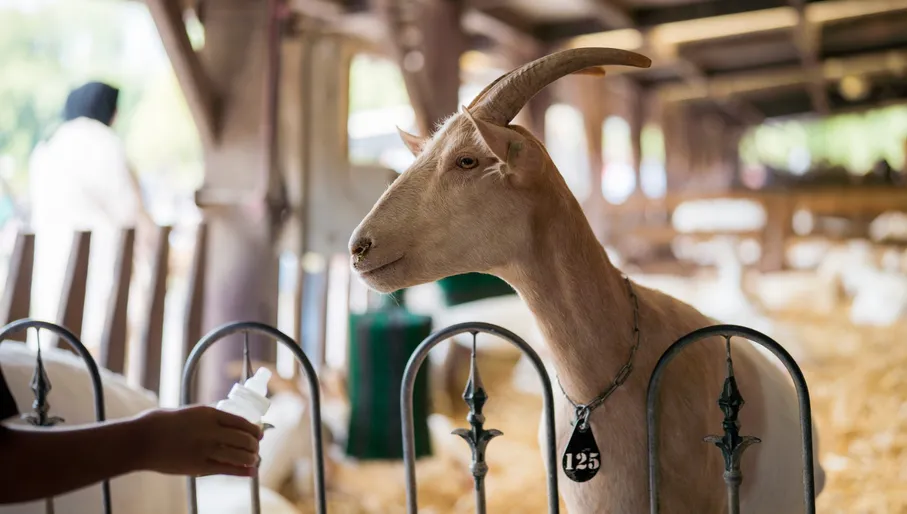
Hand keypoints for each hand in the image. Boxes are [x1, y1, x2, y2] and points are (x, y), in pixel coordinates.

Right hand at [130, 405, 262, 476]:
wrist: (141, 440)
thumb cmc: (162, 424)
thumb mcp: (189, 413)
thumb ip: (209, 418)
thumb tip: (227, 423)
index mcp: (209, 413)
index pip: (241, 421)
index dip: (253, 429)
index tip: (258, 432)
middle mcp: (210, 430)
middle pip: (243, 438)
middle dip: (254, 444)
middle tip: (256, 447)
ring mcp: (205, 449)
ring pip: (239, 454)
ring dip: (251, 457)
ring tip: (254, 458)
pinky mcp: (198, 466)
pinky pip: (226, 469)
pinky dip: (242, 471)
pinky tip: (251, 471)